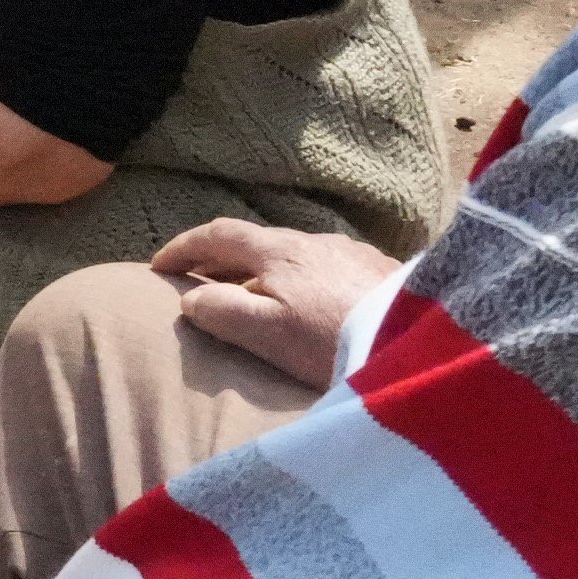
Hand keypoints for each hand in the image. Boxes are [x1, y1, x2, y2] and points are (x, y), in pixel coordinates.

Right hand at [151, 217, 403, 389]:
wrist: (420, 343)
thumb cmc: (334, 340)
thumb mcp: (268, 333)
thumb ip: (222, 312)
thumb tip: (190, 298)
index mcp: (279, 251)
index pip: (219, 235)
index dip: (184, 247)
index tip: (157, 266)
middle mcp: (316, 241)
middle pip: (258, 242)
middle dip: (222, 259)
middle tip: (198, 280)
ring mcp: (353, 253)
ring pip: (296, 254)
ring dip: (266, 270)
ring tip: (256, 296)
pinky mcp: (383, 271)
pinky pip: (329, 267)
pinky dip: (303, 279)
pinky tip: (313, 305)